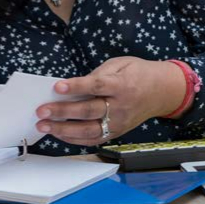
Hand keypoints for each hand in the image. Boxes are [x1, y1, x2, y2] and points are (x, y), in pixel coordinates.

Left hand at [35, 56, 185, 145]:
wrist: (163, 91)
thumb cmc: (139, 73)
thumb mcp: (120, 64)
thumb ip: (98, 74)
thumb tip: (73, 85)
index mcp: (122, 85)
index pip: (96, 87)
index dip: (76, 87)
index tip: (57, 87)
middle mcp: (120, 107)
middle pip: (88, 111)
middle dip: (62, 112)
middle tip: (41, 111)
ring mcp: (119, 123)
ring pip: (89, 131)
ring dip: (64, 130)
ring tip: (45, 126)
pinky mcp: (118, 132)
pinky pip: (94, 140)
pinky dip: (75, 139)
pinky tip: (60, 134)